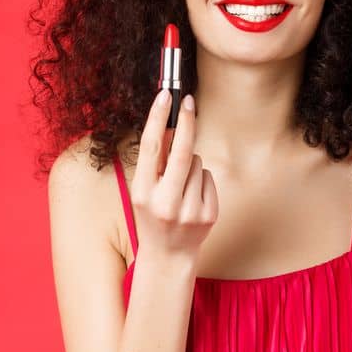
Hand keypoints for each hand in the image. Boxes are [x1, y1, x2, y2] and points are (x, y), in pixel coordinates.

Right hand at [130, 89, 217, 257]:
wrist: (168, 255)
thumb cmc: (154, 215)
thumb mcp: (145, 190)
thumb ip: (155, 162)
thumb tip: (169, 125)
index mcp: (142, 193)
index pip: (151, 148)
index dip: (158, 118)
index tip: (166, 95)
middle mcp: (164, 202)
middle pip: (182, 152)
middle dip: (186, 123)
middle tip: (190, 102)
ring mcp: (189, 210)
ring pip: (198, 163)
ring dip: (191, 165)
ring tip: (180, 188)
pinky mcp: (208, 215)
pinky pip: (209, 178)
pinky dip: (202, 181)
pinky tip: (193, 198)